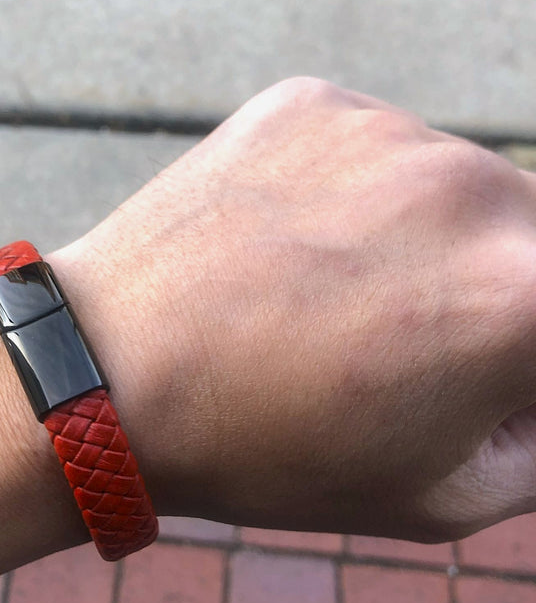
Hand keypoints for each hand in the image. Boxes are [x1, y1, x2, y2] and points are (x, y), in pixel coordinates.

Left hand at [50, 77, 535, 541]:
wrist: (108, 377)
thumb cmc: (262, 453)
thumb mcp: (437, 496)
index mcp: (525, 300)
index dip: (522, 363)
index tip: (473, 377)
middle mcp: (472, 192)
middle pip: (532, 236)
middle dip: (495, 289)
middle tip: (407, 337)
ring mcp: (386, 135)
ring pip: (453, 185)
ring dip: (423, 237)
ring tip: (330, 296)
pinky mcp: (313, 105)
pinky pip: (373, 151)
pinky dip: (354, 197)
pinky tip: (290, 248)